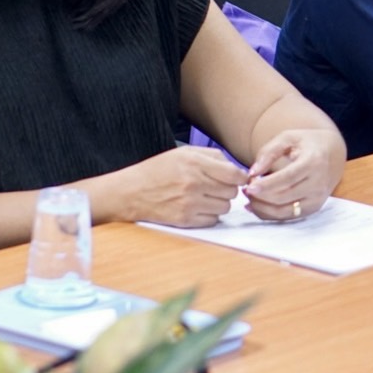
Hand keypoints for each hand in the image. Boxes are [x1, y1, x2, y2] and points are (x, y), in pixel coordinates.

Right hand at [117, 147, 245, 227]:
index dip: (241, 177)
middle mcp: (194, 184)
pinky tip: (198, 207)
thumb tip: (235, 168)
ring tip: (205, 196)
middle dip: (228, 189)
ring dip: (219, 202)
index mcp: (194, 163)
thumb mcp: (183, 153)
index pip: (233, 174)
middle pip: (232, 192)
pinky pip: (212, 220)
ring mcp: (190, 204)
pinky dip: (209, 215)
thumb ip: (212, 156)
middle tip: (216, 186)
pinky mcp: (185, 220)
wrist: (131, 192)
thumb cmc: (158, 170)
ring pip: (225, 207)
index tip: (239, 178)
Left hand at [242, 129, 340, 221]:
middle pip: (285, 197)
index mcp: (313, 162)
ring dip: (263, 208)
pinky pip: (289, 216)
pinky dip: (270, 214)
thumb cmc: (307, 143)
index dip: (267, 185)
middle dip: (261, 197)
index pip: (288, 178)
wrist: (332, 153)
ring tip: (249, 198)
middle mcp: (318, 183)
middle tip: (245, 189)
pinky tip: (256, 206)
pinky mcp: (314, 208)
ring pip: (285, 211)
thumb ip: (269, 152)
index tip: (249, 186)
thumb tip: (253, 172)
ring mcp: (318, 198)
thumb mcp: (288, 137)